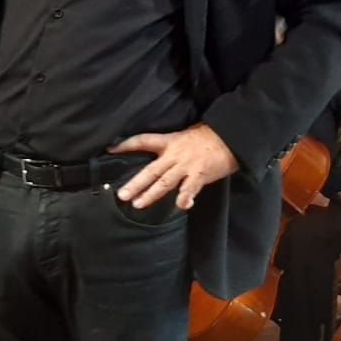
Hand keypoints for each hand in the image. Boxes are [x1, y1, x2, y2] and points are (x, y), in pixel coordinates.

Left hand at [110, 123, 239, 210]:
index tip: (110, 150)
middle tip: (122, 195)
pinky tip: (181, 205)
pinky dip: (186, 197)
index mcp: (169, 142)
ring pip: (165, 182)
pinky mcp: (200, 175)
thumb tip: (158, 153)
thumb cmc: (208, 135)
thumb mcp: (184, 135)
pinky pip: (190, 188)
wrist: (230, 136)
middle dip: (135, 183)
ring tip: (137, 204)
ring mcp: (186, 166)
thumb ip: (171, 145)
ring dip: (151, 194)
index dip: (126, 145)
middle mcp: (174, 155)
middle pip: (150, 170)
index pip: (142, 141)